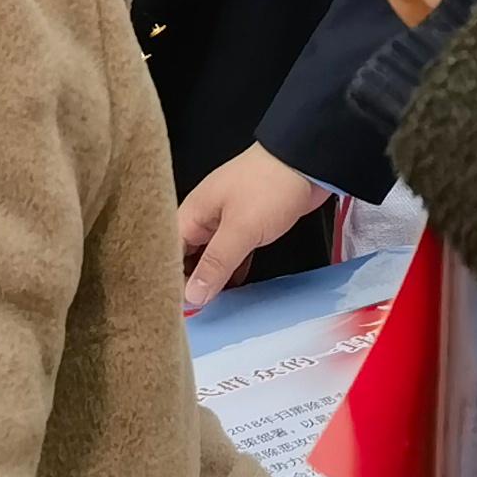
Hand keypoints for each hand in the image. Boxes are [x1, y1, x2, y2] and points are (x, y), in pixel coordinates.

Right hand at [179, 143, 330, 310]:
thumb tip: (192, 296)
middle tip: (195, 314)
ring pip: (212, 256)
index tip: (176, 309)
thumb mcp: (240, 229)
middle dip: (191, 282)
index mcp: (193, 212)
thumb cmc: (269, 187)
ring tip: (212, 308)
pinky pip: (232, 252)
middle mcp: (205, 217)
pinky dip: (232, 269)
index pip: (168, 253)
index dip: (170, 279)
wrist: (308, 161)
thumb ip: (215, 264)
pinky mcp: (249, 224)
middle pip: (188, 256)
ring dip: (213, 278)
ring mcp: (227, 220)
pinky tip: (233, 288)